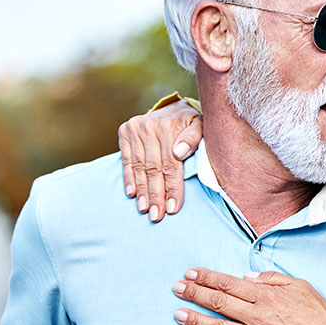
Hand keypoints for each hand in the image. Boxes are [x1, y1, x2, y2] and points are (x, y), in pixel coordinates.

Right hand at [117, 99, 203, 222]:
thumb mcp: (200, 125)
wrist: (173, 109)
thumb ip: (194, 137)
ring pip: (140, 167)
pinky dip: (129, 178)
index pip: (170, 164)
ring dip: (142, 191)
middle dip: (156, 194)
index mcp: (169, 126)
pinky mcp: (125, 132)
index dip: (172, 187)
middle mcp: (149, 126)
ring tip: (144, 209)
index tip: (172, 208)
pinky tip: (132, 194)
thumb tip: (180, 152)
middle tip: (156, 215)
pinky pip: (127, 160)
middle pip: (153, 168)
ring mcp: (135, 128)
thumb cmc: (190, 124)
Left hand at [171, 268, 325, 324]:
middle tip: (176, 288)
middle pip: (218, 302)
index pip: (229, 284)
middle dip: (194, 294)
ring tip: (178, 314)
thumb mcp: (301, 286)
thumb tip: (247, 278)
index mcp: (267, 296)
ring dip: (196, 319)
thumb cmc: (320, 316)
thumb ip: (272, 279)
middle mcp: (258, 315)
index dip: (207, 277)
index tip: (190, 273)